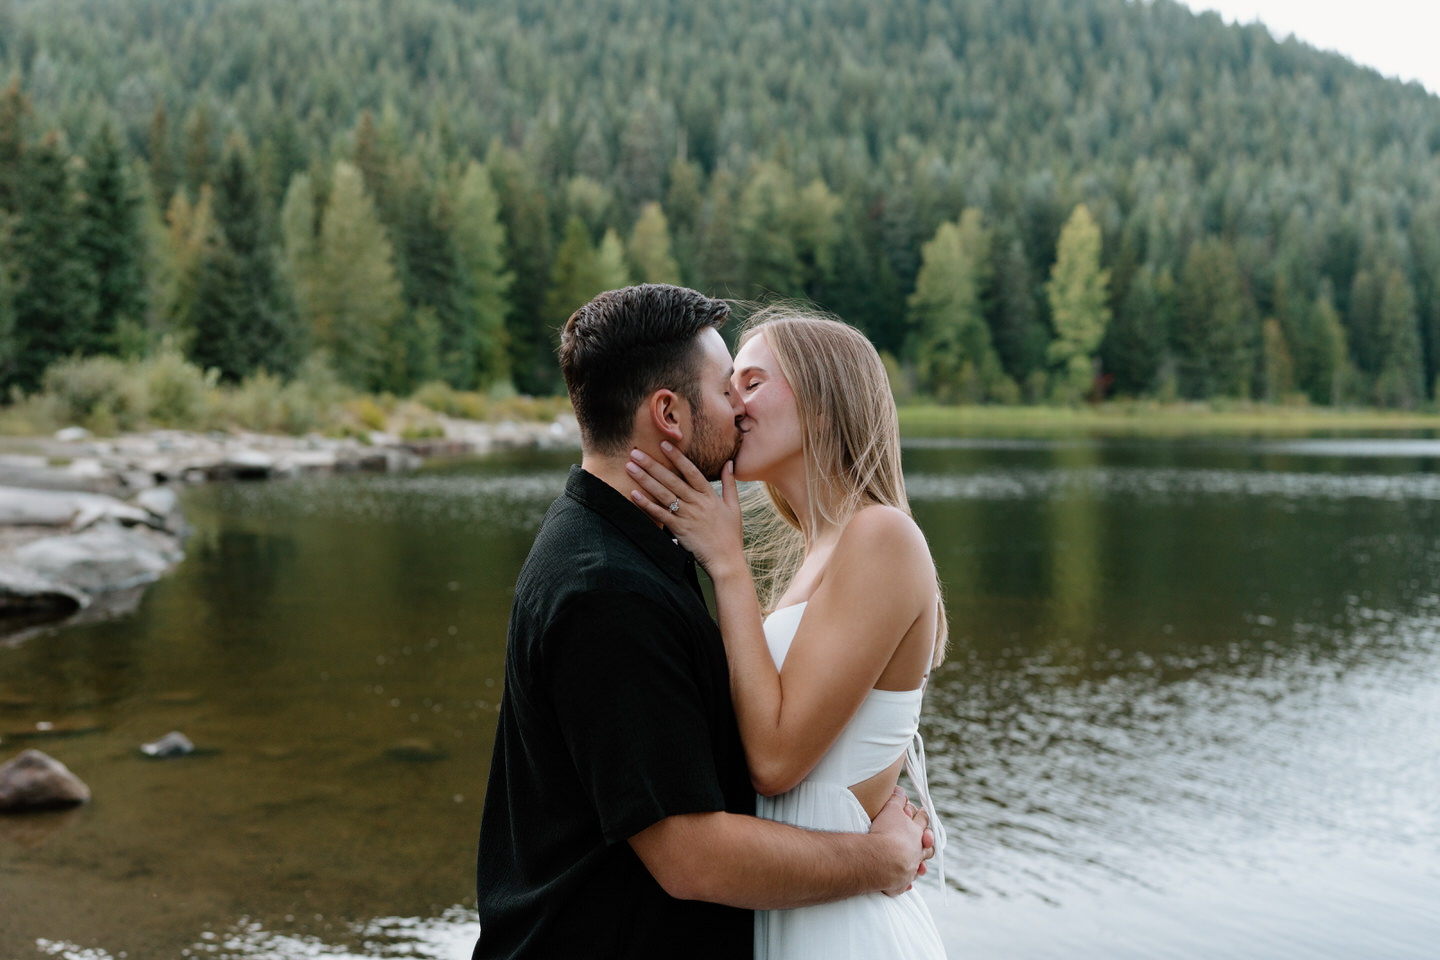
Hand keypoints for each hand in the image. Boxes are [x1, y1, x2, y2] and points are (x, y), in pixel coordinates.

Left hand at [627, 443, 745, 577]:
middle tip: (635, 452)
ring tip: (630, 467)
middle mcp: (697, 503)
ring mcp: (687, 516)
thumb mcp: (734, 507)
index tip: (663, 444)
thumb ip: (730, 484)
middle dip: (652, 464)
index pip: (691, 471)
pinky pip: (660, 515)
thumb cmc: (731, 536)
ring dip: (645, 479)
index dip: (677, 457)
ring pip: (663, 494)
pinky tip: (634, 494)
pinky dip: (646, 504)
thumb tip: (729, 463)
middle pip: (672, 479)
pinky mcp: (679, 530)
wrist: (727, 561)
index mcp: (710, 496)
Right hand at [870, 786, 933, 896]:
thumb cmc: (886, 833)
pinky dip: (907, 882)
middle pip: (928, 845)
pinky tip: (907, 884)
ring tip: (921, 864)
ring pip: (921, 865)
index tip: (922, 812)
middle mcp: (917, 851)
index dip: (922, 815)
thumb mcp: (890, 810)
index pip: (923, 820)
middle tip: (926, 838)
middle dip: (927, 840)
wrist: (881, 860)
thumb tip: (900, 790)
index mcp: (917, 832)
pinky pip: (906, 883)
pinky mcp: (901, 883)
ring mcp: (911, 868)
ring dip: (921, 864)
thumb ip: (896, 800)